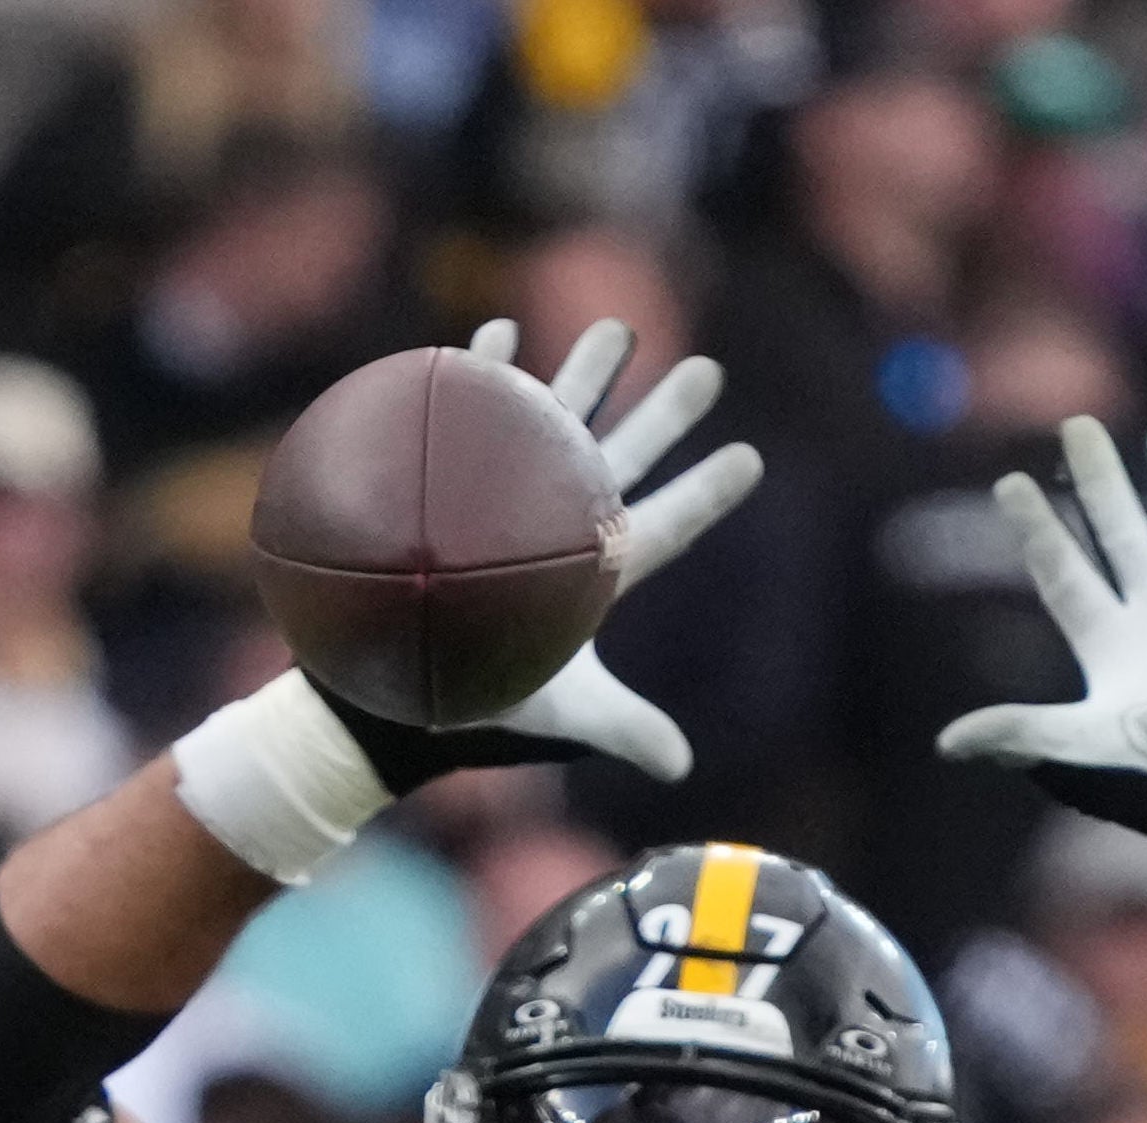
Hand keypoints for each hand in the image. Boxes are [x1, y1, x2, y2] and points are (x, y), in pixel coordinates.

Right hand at [351, 319, 760, 792]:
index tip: (750, 459)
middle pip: (624, 456)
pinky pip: (470, 411)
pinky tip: (499, 334)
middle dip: (667, 412)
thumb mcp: (559, 709)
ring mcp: (504, 491)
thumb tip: (684, 769)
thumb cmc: (478, 696)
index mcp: (592, 568)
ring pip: (557, 418)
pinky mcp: (450, 474)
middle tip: (708, 370)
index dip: (707, 493)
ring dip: (587, 371)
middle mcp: (557, 520)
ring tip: (620, 329)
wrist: (395, 682)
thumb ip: (625, 727)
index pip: (664, 526)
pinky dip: (483, 372)